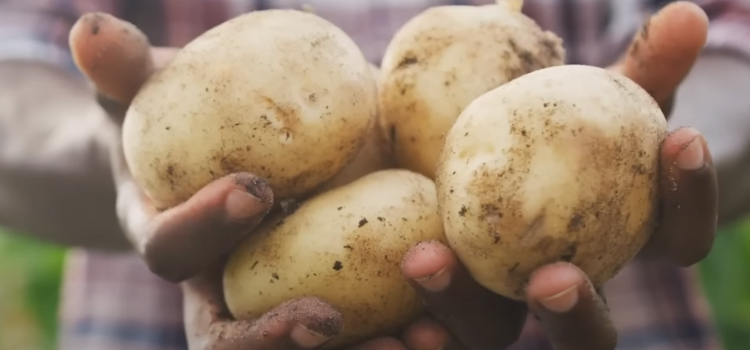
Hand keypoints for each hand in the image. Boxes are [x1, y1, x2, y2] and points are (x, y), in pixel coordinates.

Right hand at [68, 12, 460, 349]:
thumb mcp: (156, 93)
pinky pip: (372, 330)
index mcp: (176, 242)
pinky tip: (450, 323)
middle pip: (239, 342)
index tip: (255, 188)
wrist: (234, 152)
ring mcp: (282, 300)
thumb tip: (90, 28)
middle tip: (330, 322)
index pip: (172, 251)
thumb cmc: (188, 121)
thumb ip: (125, 73)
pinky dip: (412, 332)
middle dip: (279, 341)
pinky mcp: (340, 295)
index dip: (205, 227)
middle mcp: (225, 289)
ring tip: (418, 339)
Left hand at [399, 2, 717, 349]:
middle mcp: (561, 291)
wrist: (475, 156)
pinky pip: (430, 330)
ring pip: (493, 333)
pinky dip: (414, 329)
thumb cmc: (552, 129)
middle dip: (574, 312)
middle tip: (554, 278)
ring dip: (463, 310)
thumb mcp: (593, 101)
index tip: (678, 139)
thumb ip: (638, 70)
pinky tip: (385, 317)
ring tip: (425, 262)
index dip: (690, 198)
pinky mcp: (441, 305)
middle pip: (587, 333)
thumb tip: (684, 16)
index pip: (676, 238)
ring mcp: (499, 306)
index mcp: (615, 245)